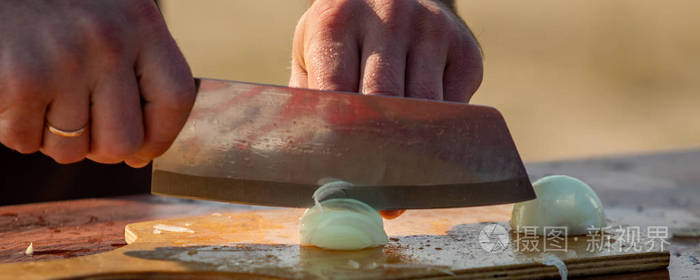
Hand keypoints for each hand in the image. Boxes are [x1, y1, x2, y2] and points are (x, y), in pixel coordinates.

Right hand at [0, 0, 194, 166]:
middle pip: (123, 142)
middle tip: (82, 125)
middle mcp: (109, 42)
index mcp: (142, 22)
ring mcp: (64, 62)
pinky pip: (25, 141)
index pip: (176, 99)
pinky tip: (18, 94)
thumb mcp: (113, 15)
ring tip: (45, 99)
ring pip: (71, 151)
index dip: (161, 136)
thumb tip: (140, 150)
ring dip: (55, 138)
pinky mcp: (21, 80)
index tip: (143, 149)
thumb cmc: (56, 4)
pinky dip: (18, 129)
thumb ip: (137, 65)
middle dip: (101, 148)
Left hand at [291, 0, 482, 218]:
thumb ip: (309, 104)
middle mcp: (388, 17)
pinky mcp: (465, 48)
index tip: (337, 181)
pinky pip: (455, 107)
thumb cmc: (344, 38)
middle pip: (385, 103)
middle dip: (377, 155)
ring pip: (425, 109)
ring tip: (399, 182)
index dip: (339, 142)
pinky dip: (440, 132)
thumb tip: (313, 170)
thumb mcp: (313, 55)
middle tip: (372, 195)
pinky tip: (425, 141)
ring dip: (413, 150)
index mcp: (336, 20)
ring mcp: (432, 29)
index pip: (337, 92)